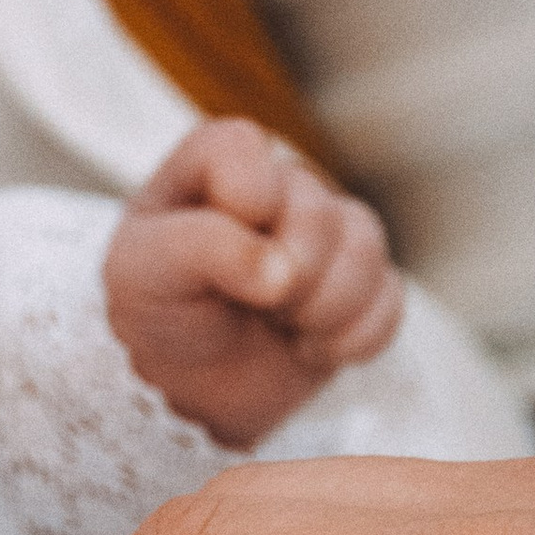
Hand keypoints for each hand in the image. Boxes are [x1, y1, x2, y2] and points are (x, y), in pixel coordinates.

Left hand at [103, 118, 403, 449]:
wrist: (184, 388)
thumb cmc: (156, 313)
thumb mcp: (145, 273)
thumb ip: (205, 249)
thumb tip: (283, 270)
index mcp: (212, 167)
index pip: (243, 145)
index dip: (247, 193)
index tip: (234, 235)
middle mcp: (278, 191)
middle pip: (316, 211)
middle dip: (287, 272)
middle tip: (253, 306)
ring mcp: (326, 237)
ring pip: (366, 247)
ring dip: (322, 307)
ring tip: (280, 328)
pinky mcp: (361, 288)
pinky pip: (390, 300)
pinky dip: (353, 337)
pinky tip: (309, 349)